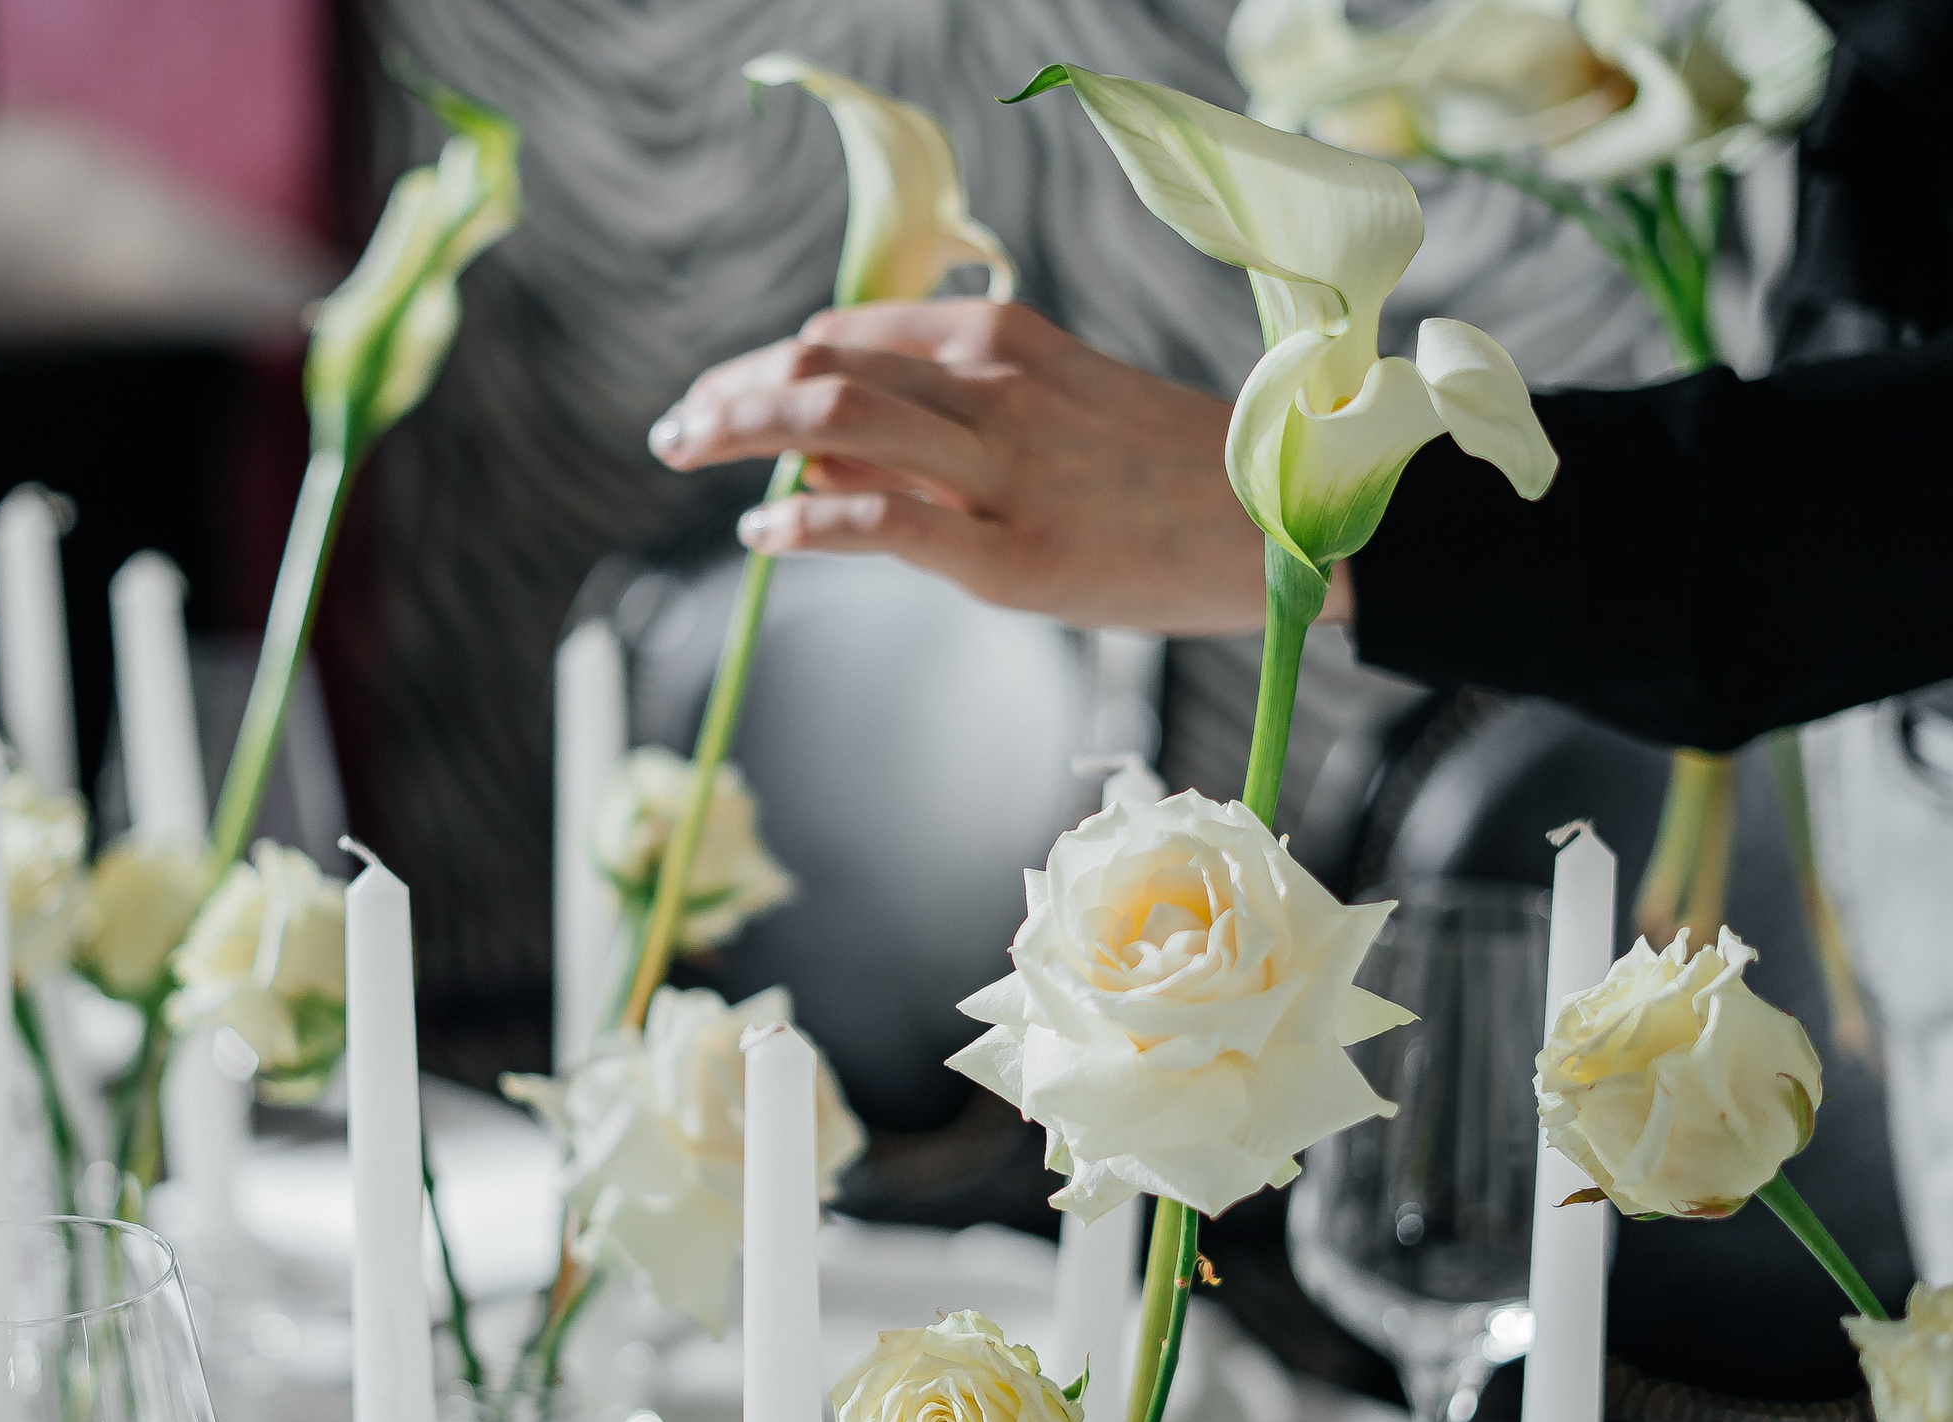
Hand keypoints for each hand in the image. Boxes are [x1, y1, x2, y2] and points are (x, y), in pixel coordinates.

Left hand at [646, 300, 1352, 633]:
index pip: (842, 334)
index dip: (761, 364)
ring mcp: (997, 471)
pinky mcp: (1008, 556)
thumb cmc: (1163, 475)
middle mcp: (990, 388)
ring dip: (739, 437)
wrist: (1278, 527)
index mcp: (1001, 340)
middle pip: (816, 366)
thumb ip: (947, 421)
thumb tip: (828, 451)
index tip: (717, 395)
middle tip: (674, 431)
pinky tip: (760, 534)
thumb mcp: (1056, 410)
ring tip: (690, 460)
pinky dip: (802, 525)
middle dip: (726, 395)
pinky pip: (877, 525)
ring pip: (832, 425)